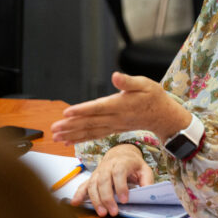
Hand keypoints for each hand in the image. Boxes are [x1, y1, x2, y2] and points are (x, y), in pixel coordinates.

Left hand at [51, 72, 190, 144]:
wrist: (162, 116)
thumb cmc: (153, 96)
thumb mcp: (144, 84)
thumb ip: (128, 81)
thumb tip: (115, 76)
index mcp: (120, 104)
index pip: (98, 108)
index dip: (82, 110)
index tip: (67, 112)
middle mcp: (115, 118)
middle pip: (89, 122)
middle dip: (70, 126)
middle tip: (54, 128)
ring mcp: (113, 125)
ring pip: (90, 131)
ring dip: (72, 134)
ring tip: (56, 136)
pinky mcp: (112, 129)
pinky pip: (94, 136)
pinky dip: (80, 139)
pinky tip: (68, 142)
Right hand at [70, 144, 154, 216]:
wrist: (120, 154)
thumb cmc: (133, 164)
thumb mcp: (144, 169)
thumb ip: (147, 180)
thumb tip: (148, 192)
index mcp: (121, 162)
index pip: (119, 173)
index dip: (121, 186)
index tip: (124, 200)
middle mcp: (107, 166)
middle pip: (104, 181)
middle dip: (107, 198)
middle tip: (113, 211)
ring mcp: (98, 172)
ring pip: (93, 185)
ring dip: (96, 200)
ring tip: (101, 212)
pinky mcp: (92, 178)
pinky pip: (83, 186)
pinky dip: (78, 194)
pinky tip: (75, 203)